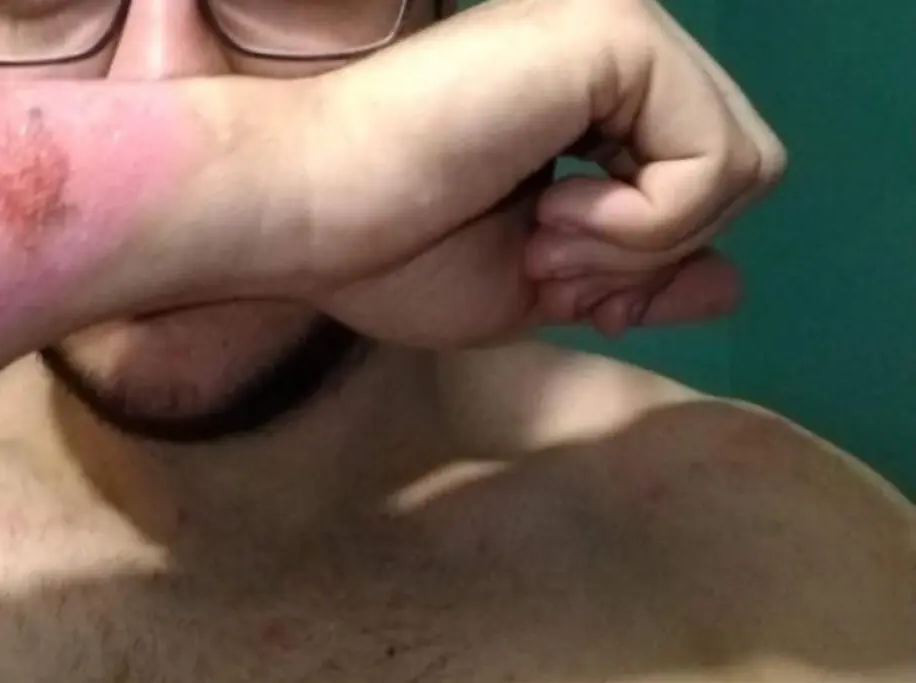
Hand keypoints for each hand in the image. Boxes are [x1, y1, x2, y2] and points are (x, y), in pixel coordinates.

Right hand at [298, 0, 785, 345]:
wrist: (303, 209)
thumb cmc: (386, 248)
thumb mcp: (533, 286)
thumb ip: (632, 277)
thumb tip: (731, 286)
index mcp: (588, 93)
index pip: (699, 177)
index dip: (645, 257)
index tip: (548, 274)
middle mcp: (614, 46)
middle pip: (739, 169)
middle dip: (650, 252)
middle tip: (541, 254)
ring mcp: (622, 29)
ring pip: (744, 165)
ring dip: (643, 243)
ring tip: (540, 236)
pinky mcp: (620, 36)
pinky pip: (717, 161)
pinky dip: (645, 226)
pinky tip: (550, 215)